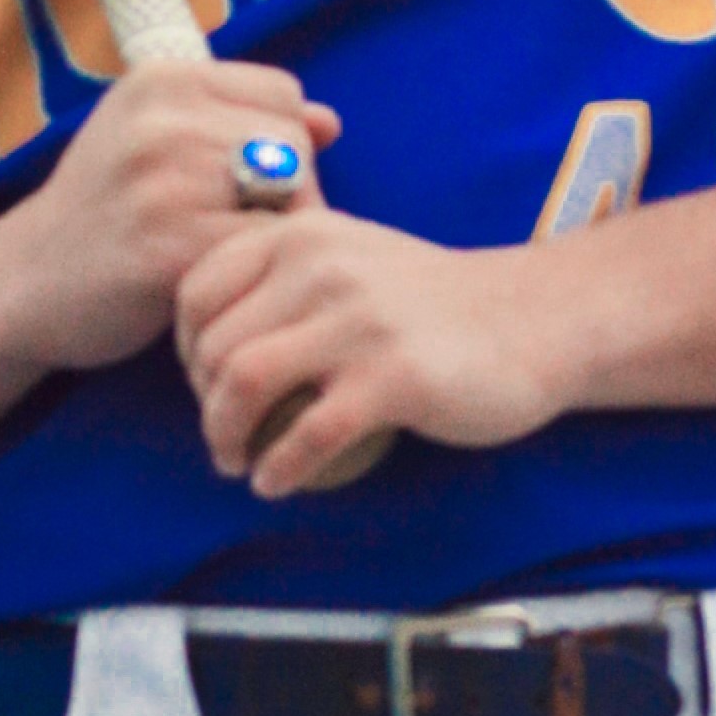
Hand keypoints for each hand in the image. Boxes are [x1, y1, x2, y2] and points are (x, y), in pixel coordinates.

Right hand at [0, 61, 338, 375]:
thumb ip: (238, 121)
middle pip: (296, 145)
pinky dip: (257, 272)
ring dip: (279, 235)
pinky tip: (221, 282)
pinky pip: (265, 249)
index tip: (248, 186)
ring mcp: (165, 181)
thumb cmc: (106, 209)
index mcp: (163, 78)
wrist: (22, 281)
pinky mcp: (169, 247)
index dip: (284, 143)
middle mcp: (163, 117)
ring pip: (292, 196)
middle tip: (243, 232)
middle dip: (290, 193)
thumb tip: (331, 121)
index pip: (283, 94)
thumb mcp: (156, 138)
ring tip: (234, 255)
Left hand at [175, 212, 562, 497]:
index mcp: (304, 234)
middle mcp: (322, 266)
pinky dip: (278, 468)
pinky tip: (278, 481)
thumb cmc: (433, 299)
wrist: (533, 318)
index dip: (182, 346)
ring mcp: (357, 321)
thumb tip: (206, 332)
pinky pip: (305, 434)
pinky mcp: (392, 378)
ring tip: (237, 462)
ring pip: (242, 381)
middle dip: (201, 403)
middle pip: (213, 344)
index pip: (197, 287)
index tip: (202, 382)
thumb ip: (286, 272)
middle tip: (222, 435)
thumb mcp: (352, 253)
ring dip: (224, 437)